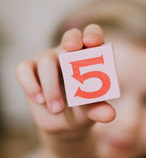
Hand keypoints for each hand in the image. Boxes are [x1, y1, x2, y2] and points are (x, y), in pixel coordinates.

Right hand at [16, 24, 115, 139]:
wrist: (63, 123)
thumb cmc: (83, 108)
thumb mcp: (92, 111)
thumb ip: (100, 110)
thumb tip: (109, 115)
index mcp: (91, 56)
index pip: (93, 36)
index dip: (93, 34)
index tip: (93, 42)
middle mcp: (70, 53)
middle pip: (71, 36)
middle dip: (72, 39)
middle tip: (72, 48)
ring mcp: (48, 59)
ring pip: (46, 59)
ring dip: (52, 86)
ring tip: (57, 108)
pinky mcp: (29, 69)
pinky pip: (24, 69)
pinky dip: (30, 85)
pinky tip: (40, 100)